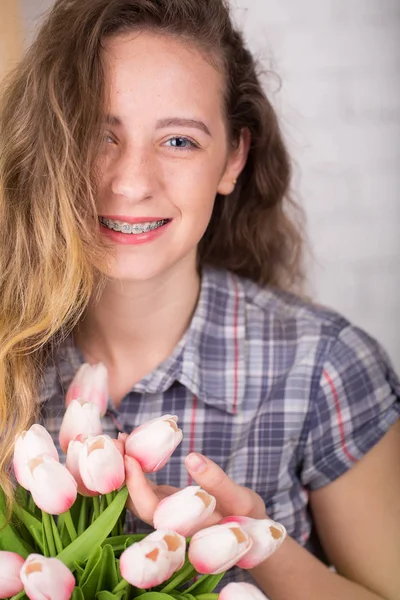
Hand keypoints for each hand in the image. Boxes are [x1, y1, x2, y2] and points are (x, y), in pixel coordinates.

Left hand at [124, 451, 267, 527]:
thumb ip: (217, 481)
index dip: (135, 483)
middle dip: (121, 472)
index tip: (129, 455)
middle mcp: (167, 523)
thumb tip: (191, 457)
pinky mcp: (166, 501)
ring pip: (136, 493)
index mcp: (183, 527)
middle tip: (117, 440)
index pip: (150, 508)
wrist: (250, 535)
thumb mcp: (241, 499)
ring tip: (122, 439)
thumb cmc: (249, 517)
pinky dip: (137, 466)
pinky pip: (145, 485)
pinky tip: (134, 446)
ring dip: (125, 467)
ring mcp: (165, 511)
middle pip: (134, 502)